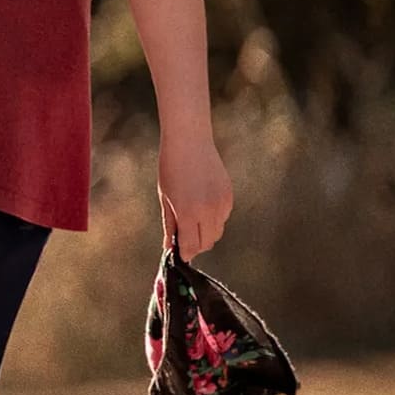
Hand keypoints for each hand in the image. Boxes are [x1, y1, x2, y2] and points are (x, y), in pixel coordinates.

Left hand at [157, 129, 233, 257]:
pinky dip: (214, 219)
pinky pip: (223, 218)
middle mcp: (208, 211)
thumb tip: (170, 247)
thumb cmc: (171, 167)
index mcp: (188, 213)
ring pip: (217, 232)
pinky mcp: (229, 196)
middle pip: (207, 243)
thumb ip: (170, 226)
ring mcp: (221, 203)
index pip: (191, 247)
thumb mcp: (165, 198)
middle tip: (184, 237)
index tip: (180, 253)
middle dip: (195, 245)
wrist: (189, 140)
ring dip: (205, 232)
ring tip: (192, 216)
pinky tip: (202, 203)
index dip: (185, 253)